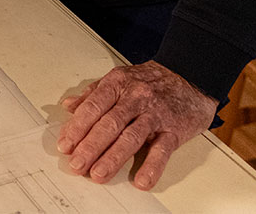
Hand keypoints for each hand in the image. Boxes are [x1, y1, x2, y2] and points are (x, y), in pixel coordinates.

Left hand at [57, 60, 216, 190]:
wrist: (190, 75)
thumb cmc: (152, 80)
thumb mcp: (120, 79)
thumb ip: (93, 93)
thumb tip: (69, 105)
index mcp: (118, 84)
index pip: (93, 107)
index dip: (77, 127)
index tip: (65, 145)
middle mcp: (135, 98)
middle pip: (109, 124)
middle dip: (90, 147)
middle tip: (77, 164)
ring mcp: (155, 114)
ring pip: (131, 137)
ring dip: (113, 158)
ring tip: (98, 174)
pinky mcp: (174, 129)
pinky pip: (162, 150)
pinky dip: (151, 167)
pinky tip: (141, 180)